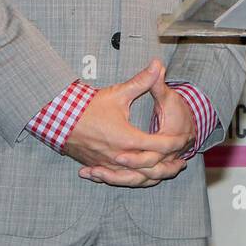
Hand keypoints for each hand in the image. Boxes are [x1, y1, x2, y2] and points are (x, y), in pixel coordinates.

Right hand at [63, 59, 187, 186]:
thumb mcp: (118, 93)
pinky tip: (143, 177)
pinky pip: (122, 180)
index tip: (186, 138)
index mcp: (128, 139)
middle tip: (183, 162)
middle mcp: (120, 156)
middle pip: (152, 168)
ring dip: (155, 176)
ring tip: (168, 171)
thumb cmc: (89, 107)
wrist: (59, 120)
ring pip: (138, 179)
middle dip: (170, 165)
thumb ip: (141, 81)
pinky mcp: (100, 168)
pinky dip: (136, 180)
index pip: (160, 146)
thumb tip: (158, 64)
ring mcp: (109, 165)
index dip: (176, 143)